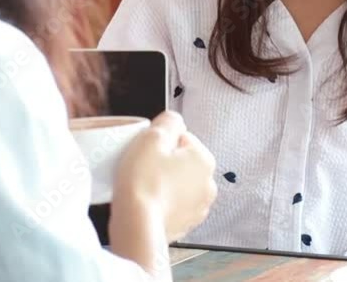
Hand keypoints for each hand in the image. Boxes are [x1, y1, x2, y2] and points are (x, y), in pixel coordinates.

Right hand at [111, 111, 217, 241]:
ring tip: (144, 187)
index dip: (159, 141)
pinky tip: (148, 202)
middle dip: (163, 162)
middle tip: (143, 168)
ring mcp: (199, 206)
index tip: (147, 151)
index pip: (181, 137)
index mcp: (204, 159)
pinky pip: (173, 205)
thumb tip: (174, 121)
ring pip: (177, 184)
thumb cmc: (144, 182)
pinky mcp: (186, 224)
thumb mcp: (152, 137)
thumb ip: (168, 121)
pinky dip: (162, 202)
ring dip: (163, 182)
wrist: (138, 225)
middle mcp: (208, 183)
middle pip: (180, 161)